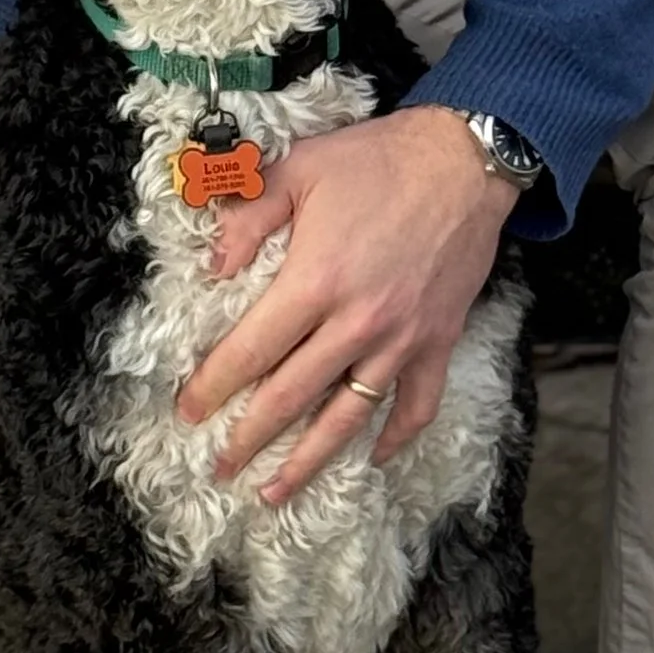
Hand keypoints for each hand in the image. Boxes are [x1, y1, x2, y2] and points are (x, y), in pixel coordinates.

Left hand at [177, 105, 512, 504]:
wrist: (465, 161)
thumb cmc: (377, 160)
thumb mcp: (299, 168)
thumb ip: (250, 216)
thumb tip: (213, 267)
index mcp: (315, 281)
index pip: (252, 350)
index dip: (215, 386)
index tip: (188, 412)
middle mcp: (357, 323)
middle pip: (291, 397)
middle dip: (249, 438)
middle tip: (218, 467)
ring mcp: (401, 339)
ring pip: (348, 417)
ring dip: (309, 460)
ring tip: (275, 492)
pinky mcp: (437, 341)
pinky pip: (417, 405)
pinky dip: (396, 438)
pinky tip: (372, 459)